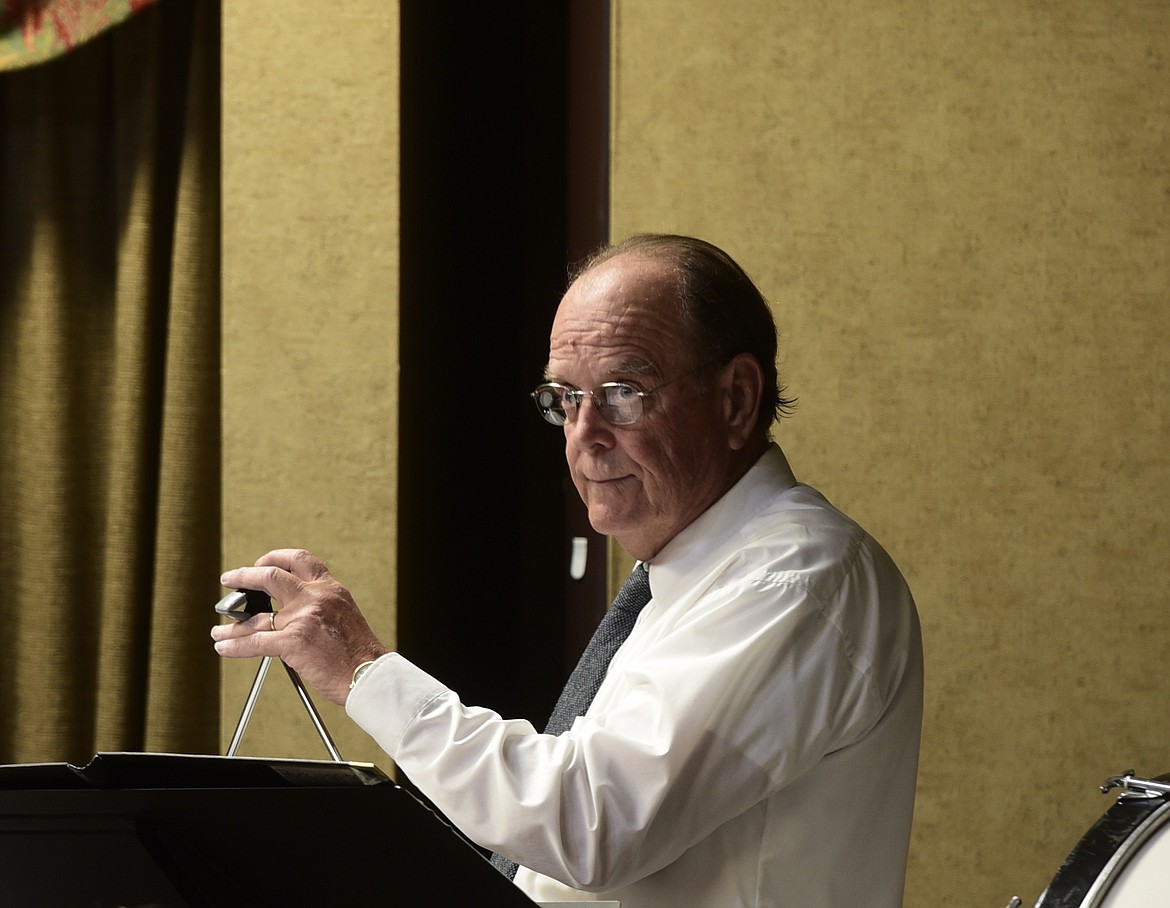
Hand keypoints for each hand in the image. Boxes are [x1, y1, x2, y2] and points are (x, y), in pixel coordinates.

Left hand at [211, 548, 388, 704]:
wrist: (368, 675)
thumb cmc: (357, 653)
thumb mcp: (342, 615)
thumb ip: (318, 606)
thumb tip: (285, 611)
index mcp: (331, 588)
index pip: (300, 560)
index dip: (276, 557)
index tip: (262, 563)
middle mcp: (316, 597)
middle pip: (271, 575)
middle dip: (244, 576)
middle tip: (230, 578)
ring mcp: (304, 617)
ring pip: (257, 617)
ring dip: (232, 624)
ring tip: (219, 630)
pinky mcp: (294, 641)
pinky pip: (255, 642)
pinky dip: (235, 645)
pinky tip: (224, 647)